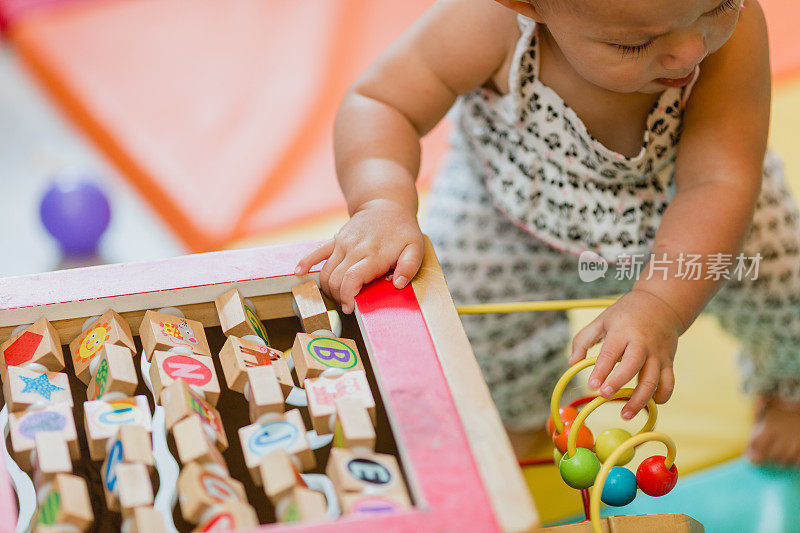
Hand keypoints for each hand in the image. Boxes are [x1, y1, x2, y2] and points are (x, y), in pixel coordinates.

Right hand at [295, 199, 424, 313]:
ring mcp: (342, 243)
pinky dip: (306, 263)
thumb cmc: (402, 230)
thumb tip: (398, 284)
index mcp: (373, 254)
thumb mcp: (415, 248)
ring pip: (326, 272)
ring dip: (328, 288)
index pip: (351, 279)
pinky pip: (317, 252)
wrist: (386, 204)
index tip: (351, 308)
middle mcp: (354, 249)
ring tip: (339, 297)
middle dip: (338, 297)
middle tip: (348, 305)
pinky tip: (299, 273)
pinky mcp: (335, 240)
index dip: (348, 296)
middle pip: (335, 279)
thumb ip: (409, 267)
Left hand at [569, 289, 682, 419]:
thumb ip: (584, 340)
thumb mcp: (602, 320)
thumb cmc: (626, 313)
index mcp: (623, 331)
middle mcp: (642, 343)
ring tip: (625, 414)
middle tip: (604, 396)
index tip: (591, 385)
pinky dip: (661, 396)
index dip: (601, 370)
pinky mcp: (669, 361)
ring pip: (653, 380)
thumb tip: (572, 362)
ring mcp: (658, 353)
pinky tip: (649, 404)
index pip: (610, 352)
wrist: (662, 304)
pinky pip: (668, 382)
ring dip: (640, 400)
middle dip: (618, 383)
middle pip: (632, 366)